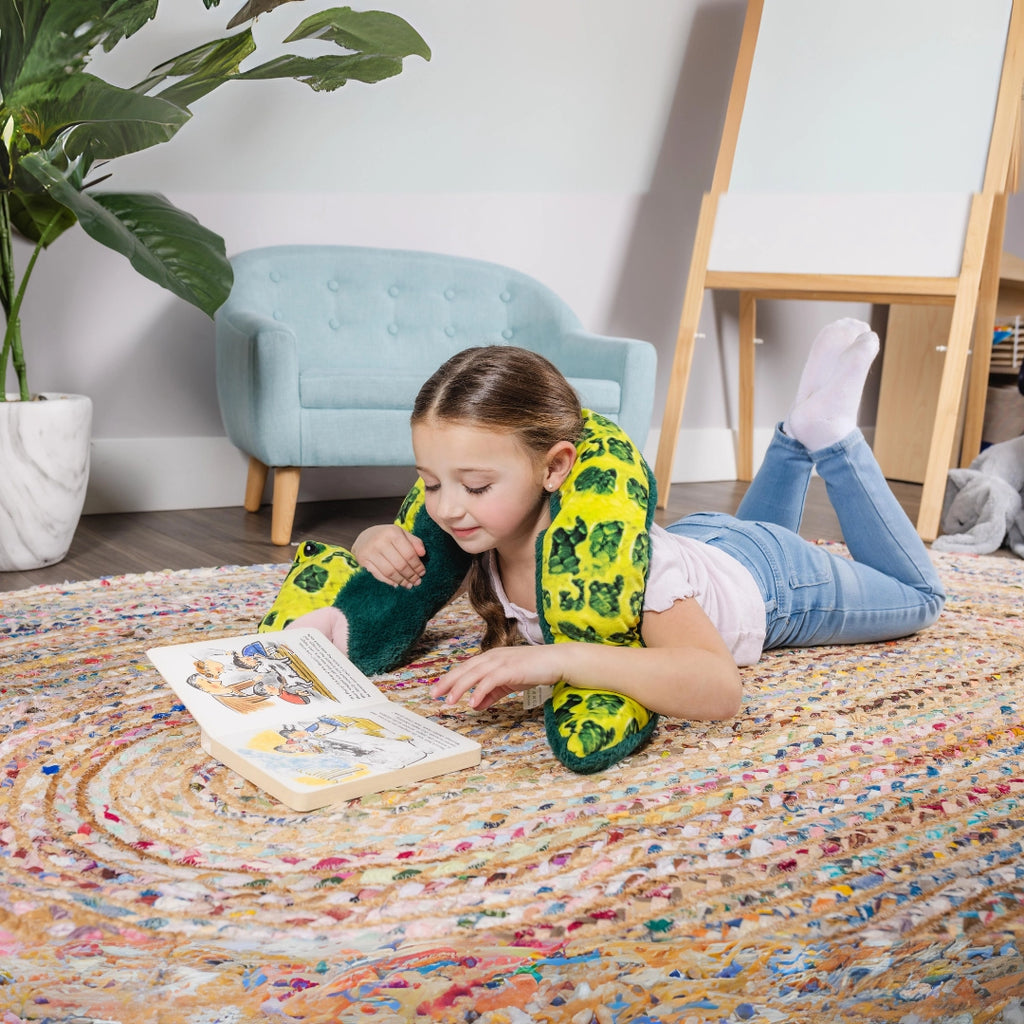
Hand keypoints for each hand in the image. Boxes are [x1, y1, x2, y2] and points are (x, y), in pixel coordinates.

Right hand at [351, 524, 425, 587]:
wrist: (364, 537)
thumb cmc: (388, 537)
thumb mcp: (402, 534)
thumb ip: (414, 542)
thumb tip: (423, 554)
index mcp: (392, 532)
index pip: (409, 553)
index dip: (417, 566)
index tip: (422, 573)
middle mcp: (380, 541)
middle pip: (400, 564)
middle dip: (410, 575)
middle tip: (417, 582)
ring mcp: (370, 551)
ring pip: (390, 572)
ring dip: (401, 581)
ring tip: (409, 585)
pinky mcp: (363, 560)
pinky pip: (378, 575)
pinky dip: (389, 581)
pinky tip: (396, 584)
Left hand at [431, 645, 565, 709]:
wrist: (556, 661)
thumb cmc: (534, 669)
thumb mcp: (508, 683)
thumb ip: (491, 694)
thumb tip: (475, 705)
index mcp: (491, 658)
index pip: (466, 668)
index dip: (450, 679)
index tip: (437, 690)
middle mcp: (493, 657)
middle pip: (465, 669)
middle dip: (448, 682)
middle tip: (434, 695)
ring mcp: (501, 662)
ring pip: (474, 674)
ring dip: (460, 687)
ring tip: (449, 701)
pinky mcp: (511, 669)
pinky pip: (491, 680)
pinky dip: (480, 691)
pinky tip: (472, 702)